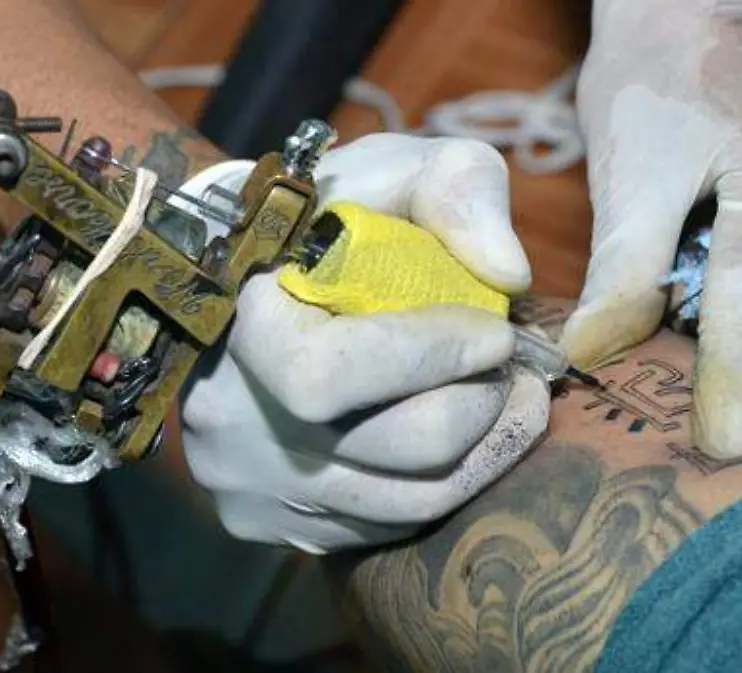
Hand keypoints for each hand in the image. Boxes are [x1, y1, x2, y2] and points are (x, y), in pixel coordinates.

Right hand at [179, 134, 549, 552]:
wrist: (235, 271)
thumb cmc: (322, 216)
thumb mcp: (388, 167)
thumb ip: (454, 188)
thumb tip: (509, 276)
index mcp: (237, 327)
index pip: (330, 375)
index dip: (432, 357)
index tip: (495, 330)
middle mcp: (228, 421)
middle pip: (391, 450)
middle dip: (479, 408)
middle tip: (512, 369)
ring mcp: (247, 481)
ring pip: (402, 502)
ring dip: (482, 452)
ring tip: (506, 398)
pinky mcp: (270, 520)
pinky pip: (381, 526)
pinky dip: (437, 483)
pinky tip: (457, 434)